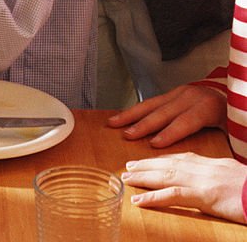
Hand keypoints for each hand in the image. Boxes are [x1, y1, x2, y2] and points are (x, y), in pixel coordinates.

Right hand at [107, 84, 227, 146]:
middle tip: (127, 135)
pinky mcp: (172, 93)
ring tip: (114, 124)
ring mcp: (179, 92)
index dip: (170, 133)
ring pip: (152, 104)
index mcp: (206, 106)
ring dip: (132, 115)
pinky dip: (136, 110)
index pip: (185, 121)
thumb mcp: (233, 129)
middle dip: (144, 124)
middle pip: (163, 112)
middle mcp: (189, 96)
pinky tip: (124, 117)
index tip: (155, 144)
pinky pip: (152, 102)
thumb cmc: (232, 117)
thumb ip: (226, 139)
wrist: (231, 93)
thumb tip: (224, 156)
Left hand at [123, 153, 246, 222]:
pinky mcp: (204, 196)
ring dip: (143, 177)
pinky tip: (139, 201)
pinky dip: (153, 198)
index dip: (159, 159)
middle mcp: (201, 168)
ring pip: (165, 176)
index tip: (145, 161)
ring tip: (126, 179)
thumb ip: (216, 174)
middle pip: (167, 164)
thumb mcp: (232, 175)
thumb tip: (208, 178)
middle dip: (145, 165)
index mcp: (208, 163)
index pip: (178, 158)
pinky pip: (173, 195)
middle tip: (127, 167)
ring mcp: (201, 181)